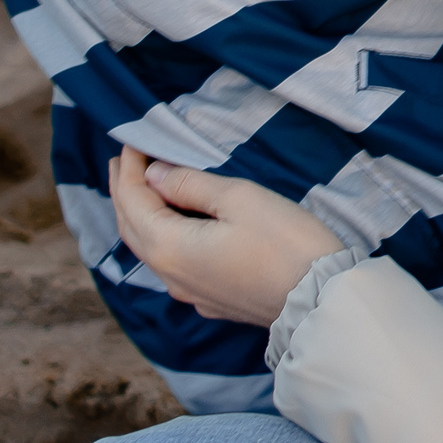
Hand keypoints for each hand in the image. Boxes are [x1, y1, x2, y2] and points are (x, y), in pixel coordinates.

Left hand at [108, 149, 347, 326]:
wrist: (320, 302)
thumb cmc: (285, 243)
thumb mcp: (239, 198)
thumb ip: (190, 184)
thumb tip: (154, 175)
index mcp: (169, 246)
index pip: (133, 200)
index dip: (130, 168)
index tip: (134, 140)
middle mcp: (170, 274)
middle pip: (131, 228)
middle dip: (124, 192)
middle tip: (122, 161)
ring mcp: (189, 292)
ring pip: (149, 250)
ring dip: (140, 216)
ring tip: (140, 189)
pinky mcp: (211, 300)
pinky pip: (171, 266)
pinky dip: (161, 238)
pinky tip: (172, 228)